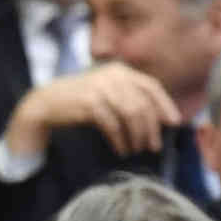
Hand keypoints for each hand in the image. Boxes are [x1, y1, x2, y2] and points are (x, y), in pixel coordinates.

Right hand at [1, 62, 182, 160]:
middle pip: (143, 104)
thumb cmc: (80, 99)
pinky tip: (121, 150)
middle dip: (151, 128)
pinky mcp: (90, 104)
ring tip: (136, 150)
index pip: (151, 86)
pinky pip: (113, 125)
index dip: (165, 105)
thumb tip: (159, 118)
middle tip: (153, 146)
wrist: (47, 102)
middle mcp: (113, 76)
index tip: (174, 123)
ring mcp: (101, 89)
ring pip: (131, 115)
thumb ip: (129, 96)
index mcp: (120, 71)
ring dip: (137, 136)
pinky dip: (120, 140)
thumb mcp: (107, 91)